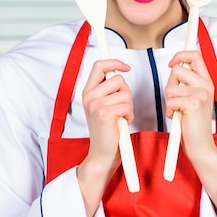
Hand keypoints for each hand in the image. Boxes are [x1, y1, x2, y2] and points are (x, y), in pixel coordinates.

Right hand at [78, 59, 131, 216]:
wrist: (102, 154)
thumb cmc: (108, 130)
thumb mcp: (103, 106)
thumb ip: (108, 89)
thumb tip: (119, 70)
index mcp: (87, 92)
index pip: (99, 65)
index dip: (114, 62)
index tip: (126, 67)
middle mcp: (89, 96)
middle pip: (118, 78)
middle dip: (127, 92)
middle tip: (122, 107)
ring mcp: (95, 104)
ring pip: (125, 92)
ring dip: (129, 105)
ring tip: (121, 116)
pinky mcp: (104, 113)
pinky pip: (126, 104)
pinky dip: (129, 114)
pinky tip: (123, 122)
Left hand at [165, 51, 216, 162]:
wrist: (201, 146)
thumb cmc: (193, 124)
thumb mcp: (193, 98)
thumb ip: (187, 82)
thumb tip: (175, 65)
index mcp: (206, 82)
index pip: (195, 55)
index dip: (180, 54)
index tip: (171, 63)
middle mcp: (206, 85)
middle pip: (177, 69)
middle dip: (170, 83)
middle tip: (177, 98)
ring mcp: (201, 94)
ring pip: (170, 86)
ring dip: (169, 100)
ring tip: (178, 110)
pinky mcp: (194, 103)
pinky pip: (170, 100)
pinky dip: (169, 110)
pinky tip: (178, 117)